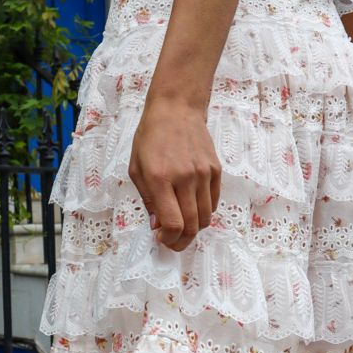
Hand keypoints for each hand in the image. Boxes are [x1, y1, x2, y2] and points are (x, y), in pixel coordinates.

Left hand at [128, 90, 221, 251]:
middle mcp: (185, 178)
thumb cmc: (150, 138)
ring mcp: (203, 174)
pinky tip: (192, 208)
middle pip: (192, 225)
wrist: (176, 110)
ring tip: (182, 226)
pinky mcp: (216, 170)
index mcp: (160, 178)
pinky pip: (214, 202)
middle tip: (173, 242)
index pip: (173, 222)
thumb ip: (147, 199)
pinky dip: (204, 212)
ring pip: (206, 217)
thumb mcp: (136, 168)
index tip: (162, 239)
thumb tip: (158, 226)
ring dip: (194, 229)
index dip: (169, 238)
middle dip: (181, 241)